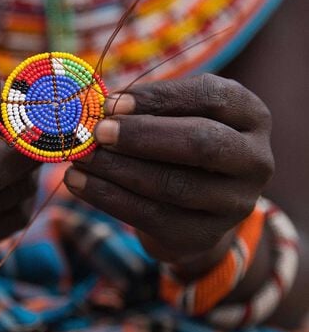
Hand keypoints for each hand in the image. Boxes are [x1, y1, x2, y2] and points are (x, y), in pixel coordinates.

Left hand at [64, 74, 273, 274]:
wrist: (194, 206)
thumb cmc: (178, 141)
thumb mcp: (174, 115)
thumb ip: (147, 107)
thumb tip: (99, 106)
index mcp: (250, 115)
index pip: (210, 97)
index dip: (158, 98)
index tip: (110, 103)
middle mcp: (254, 159)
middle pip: (201, 143)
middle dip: (141, 136)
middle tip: (97, 132)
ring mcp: (235, 203)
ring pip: (174, 185)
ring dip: (117, 169)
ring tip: (80, 156)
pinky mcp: (205, 235)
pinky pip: (152, 217)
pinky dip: (107, 198)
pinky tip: (77, 182)